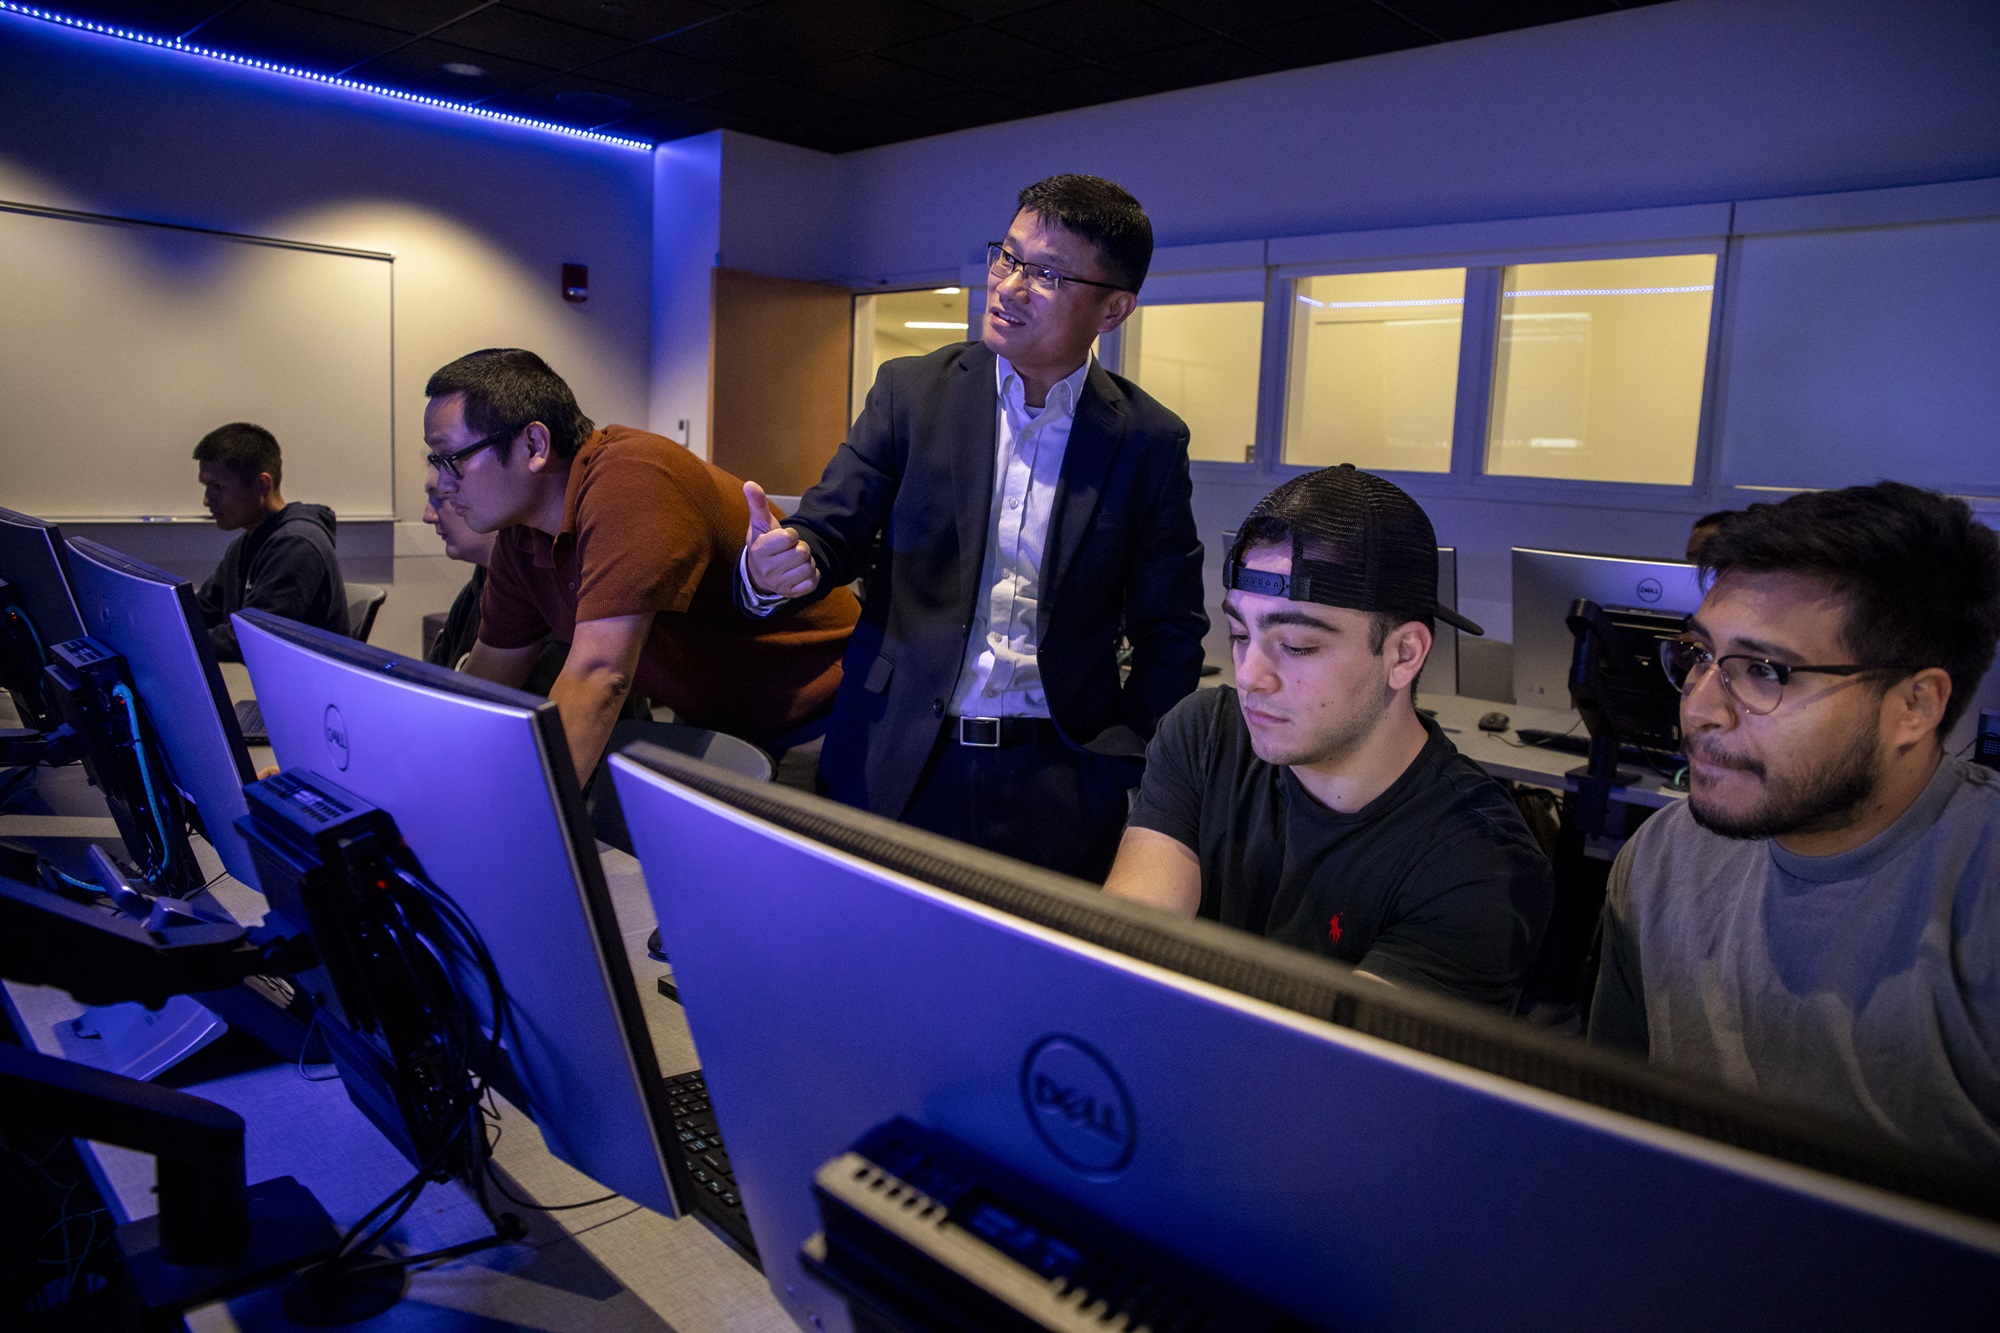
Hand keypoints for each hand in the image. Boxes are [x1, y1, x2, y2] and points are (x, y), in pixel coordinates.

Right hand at [743, 481, 819, 598]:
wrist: (759, 573)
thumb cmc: (763, 543)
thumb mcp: (760, 524)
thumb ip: (757, 504)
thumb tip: (750, 483)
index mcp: (760, 550)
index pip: (790, 537)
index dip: (791, 535)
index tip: (783, 538)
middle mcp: (768, 569)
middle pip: (803, 552)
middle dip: (800, 548)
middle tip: (789, 550)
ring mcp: (780, 583)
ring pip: (810, 566)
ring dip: (806, 561)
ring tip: (794, 560)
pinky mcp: (792, 593)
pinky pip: (813, 581)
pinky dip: (812, 574)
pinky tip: (799, 572)